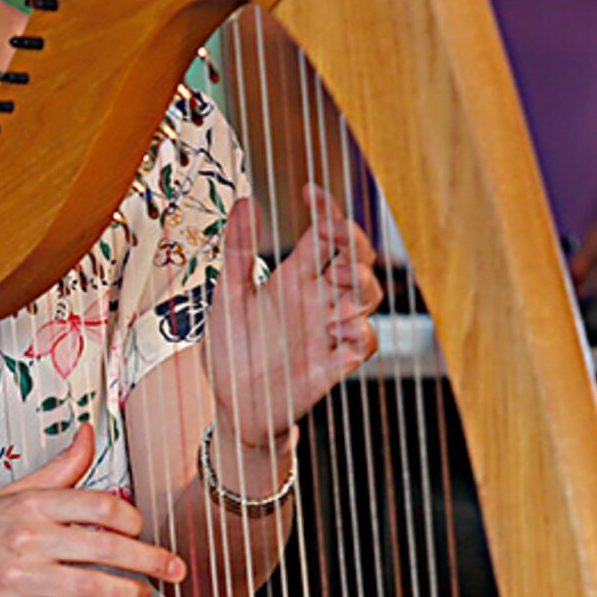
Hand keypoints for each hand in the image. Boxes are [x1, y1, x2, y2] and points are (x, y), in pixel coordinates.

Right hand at [0, 424, 184, 596]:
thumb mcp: (13, 492)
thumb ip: (59, 468)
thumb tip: (88, 433)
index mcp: (33, 505)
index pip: (99, 505)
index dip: (132, 518)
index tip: (143, 529)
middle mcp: (27, 538)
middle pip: (103, 546)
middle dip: (148, 559)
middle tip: (174, 569)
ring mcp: (15, 579)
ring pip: (86, 587)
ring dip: (125, 594)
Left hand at [204, 185, 382, 448]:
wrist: (231, 404)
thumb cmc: (233, 348)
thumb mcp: (228, 295)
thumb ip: (238, 251)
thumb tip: (246, 201)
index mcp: (294, 277)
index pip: (324, 234)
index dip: (326, 209)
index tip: (309, 192)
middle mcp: (317, 300)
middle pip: (358, 259)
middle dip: (355, 242)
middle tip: (334, 236)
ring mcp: (328, 331)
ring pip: (369, 296)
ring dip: (362, 284)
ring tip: (338, 281)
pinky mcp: (333, 365)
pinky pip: (364, 343)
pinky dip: (359, 332)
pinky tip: (337, 328)